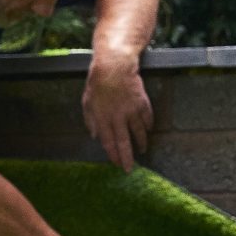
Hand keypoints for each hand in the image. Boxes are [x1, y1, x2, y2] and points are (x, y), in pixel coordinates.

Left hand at [81, 54, 152, 168]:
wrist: (114, 66)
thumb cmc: (98, 84)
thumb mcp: (87, 102)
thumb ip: (90, 120)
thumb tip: (95, 135)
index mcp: (103, 118)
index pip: (108, 142)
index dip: (113, 154)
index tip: (116, 163)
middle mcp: (118, 117)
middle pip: (124, 142)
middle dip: (127, 158)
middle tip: (130, 169)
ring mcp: (132, 111)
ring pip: (139, 132)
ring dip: (141, 143)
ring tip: (142, 150)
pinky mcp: (142, 103)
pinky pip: (148, 119)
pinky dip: (148, 126)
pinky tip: (148, 130)